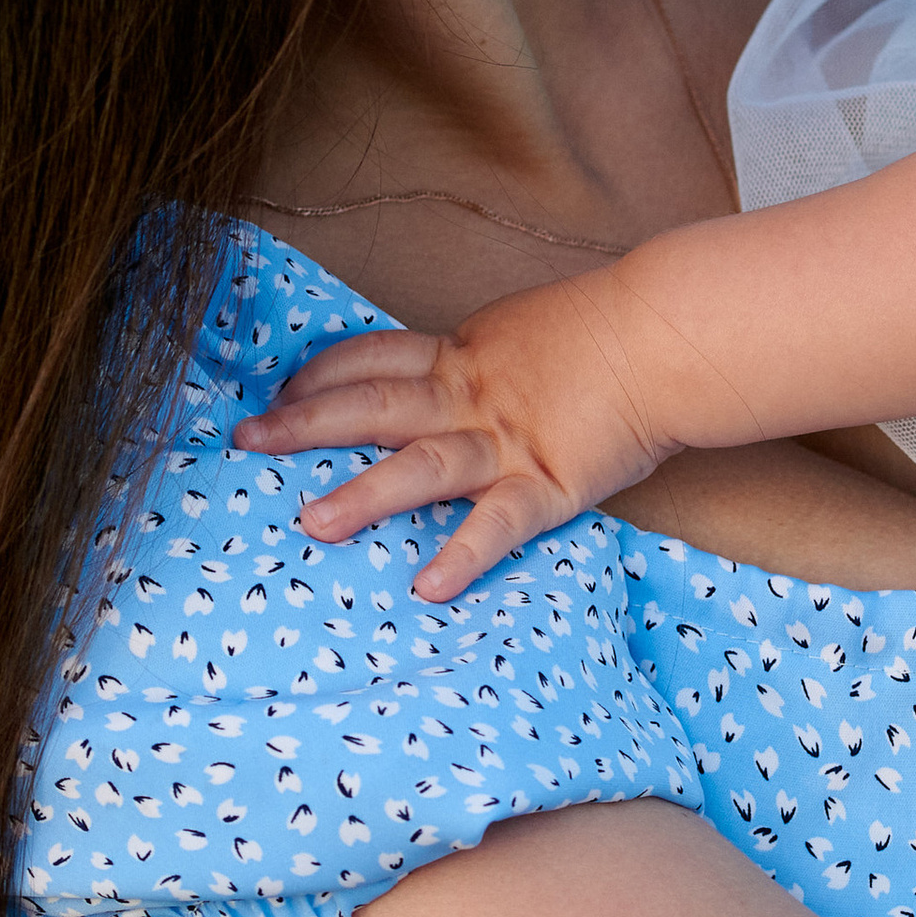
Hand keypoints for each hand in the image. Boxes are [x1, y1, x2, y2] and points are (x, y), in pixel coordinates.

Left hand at [230, 276, 679, 600]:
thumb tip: (453, 380)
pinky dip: (465, 553)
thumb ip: (485, 361)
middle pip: (373, 404)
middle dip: (302, 424)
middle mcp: (472, 395)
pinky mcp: (550, 482)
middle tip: (245, 442)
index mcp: (464, 354)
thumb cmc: (610, 330)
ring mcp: (507, 440)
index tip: (276, 392)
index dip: (319, 374)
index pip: (373, 357)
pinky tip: (430, 586)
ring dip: (364, 495)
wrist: (670, 334)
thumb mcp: (528, 330)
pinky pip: (500, 523)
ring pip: (422, 465)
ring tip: (311, 523)